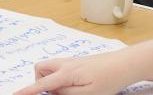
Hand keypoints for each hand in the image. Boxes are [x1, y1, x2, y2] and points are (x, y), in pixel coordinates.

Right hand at [13, 52, 135, 94]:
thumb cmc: (110, 79)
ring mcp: (70, 62)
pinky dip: (60, 78)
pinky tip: (76, 85)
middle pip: (40, 70)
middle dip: (40, 82)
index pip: (41, 84)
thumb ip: (66, 94)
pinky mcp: (76, 63)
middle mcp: (65, 64)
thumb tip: (51, 92)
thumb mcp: (89, 94)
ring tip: (68, 90)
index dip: (26, 91)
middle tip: (55, 94)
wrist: (125, 64)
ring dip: (51, 80)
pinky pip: (59, 69)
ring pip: (49, 69)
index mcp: (66, 73)